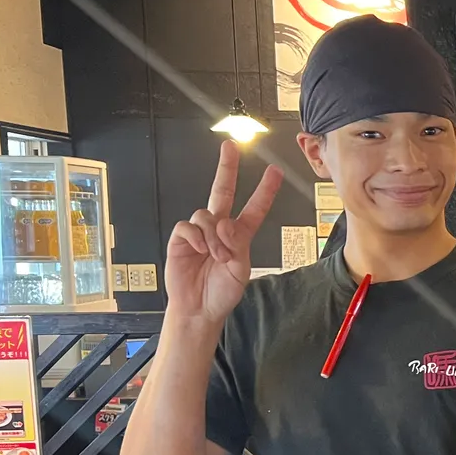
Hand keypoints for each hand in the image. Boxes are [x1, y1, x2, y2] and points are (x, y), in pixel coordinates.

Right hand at [166, 140, 282, 323]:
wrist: (199, 308)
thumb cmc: (222, 291)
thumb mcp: (240, 269)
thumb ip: (237, 244)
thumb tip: (224, 223)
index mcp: (239, 236)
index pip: (254, 208)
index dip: (264, 191)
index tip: (275, 172)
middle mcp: (219, 229)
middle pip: (222, 191)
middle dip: (226, 168)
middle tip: (231, 146)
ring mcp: (199, 233)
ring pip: (206, 215)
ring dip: (214, 236)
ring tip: (217, 256)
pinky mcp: (181, 239)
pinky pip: (188, 226)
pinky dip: (197, 238)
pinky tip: (200, 251)